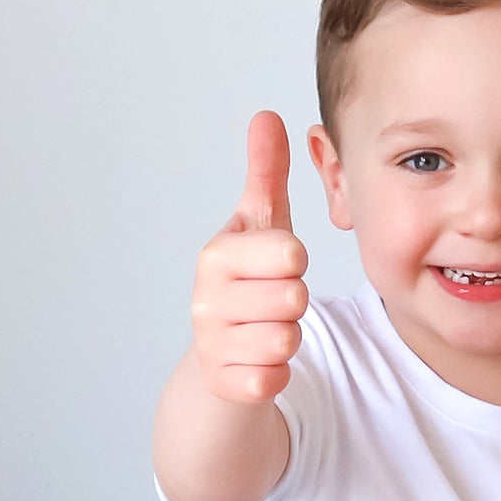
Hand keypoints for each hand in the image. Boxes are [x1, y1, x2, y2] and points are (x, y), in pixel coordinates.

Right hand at [190, 110, 308, 401]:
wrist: (217, 358)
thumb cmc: (248, 284)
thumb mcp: (259, 228)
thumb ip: (266, 176)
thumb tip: (267, 116)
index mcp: (216, 255)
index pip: (290, 253)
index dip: (296, 263)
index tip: (277, 266)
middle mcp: (204, 299)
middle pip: (294, 299)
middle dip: (295, 305)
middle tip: (273, 303)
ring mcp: (211, 344)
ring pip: (288, 340)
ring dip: (290, 338)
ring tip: (267, 330)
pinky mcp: (224, 385)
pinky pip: (274, 379)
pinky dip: (277, 374)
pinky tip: (259, 362)